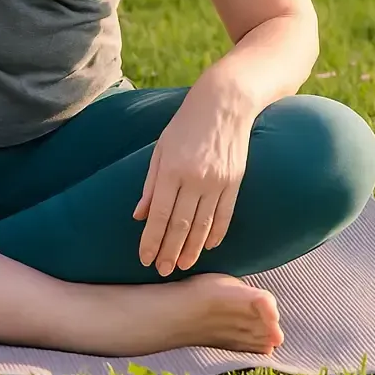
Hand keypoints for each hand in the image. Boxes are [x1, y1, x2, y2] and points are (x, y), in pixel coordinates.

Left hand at [133, 81, 254, 275]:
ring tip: (182, 266)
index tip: (145, 259)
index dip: (151, 240)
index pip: (159, 215)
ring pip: (203, 226)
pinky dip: (215, 234)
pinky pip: (225, 216)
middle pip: (180, 226)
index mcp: (172, 169)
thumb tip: (140, 216)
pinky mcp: (235, 182)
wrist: (224, 103)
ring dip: (191, 250)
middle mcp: (195, 179)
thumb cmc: (186, 124)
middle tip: (162, 270)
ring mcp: (217, 182)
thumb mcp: (161, 148)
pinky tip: (206, 247)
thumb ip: (151, 184)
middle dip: (170, 252)